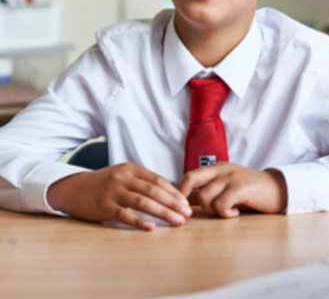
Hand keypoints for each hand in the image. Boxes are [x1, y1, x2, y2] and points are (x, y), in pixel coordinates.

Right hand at [47, 163, 191, 229]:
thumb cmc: (104, 184)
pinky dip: (139, 221)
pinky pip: (124, 215)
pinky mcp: (103, 206)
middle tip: (186, 214)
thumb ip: (142, 182)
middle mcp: (123, 178)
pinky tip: (151, 228)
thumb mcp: (123, 176)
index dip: (173, 192)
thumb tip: (169, 194)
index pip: (158, 180)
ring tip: (176, 221)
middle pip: (153, 191)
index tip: (185, 203)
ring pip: (143, 202)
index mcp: (131, 169)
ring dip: (163, 212)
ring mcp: (113, 191)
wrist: (74, 188)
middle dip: (173, 203)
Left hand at [177, 163, 287, 217]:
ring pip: (205, 197)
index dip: (180, 192)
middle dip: (183, 197)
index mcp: (216, 168)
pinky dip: (225, 214)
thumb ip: (209, 193)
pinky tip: (235, 214)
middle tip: (188, 214)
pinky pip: (221, 204)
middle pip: (190, 178)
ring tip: (226, 213)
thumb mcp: (227, 188)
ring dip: (212, 211)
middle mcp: (221, 168)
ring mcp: (231, 177)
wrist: (278, 189)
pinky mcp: (240, 187)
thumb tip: (187, 204)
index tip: (180, 208)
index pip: (189, 176)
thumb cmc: (251, 192)